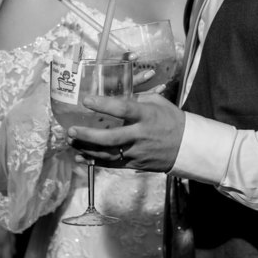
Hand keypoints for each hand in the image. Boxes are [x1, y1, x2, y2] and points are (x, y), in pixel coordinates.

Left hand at [69, 91, 184, 172]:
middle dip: (89, 135)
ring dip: (87, 149)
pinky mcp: (136, 164)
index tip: (87, 100)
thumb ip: (137, 98)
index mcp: (146, 116)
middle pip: (111, 138)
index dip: (104, 105)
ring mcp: (138, 152)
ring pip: (109, 154)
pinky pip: (113, 164)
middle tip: (71, 130)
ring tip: (71, 142)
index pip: (123, 109)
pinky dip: (95, 162)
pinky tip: (81, 157)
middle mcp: (140, 135)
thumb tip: (117, 93)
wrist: (187, 146)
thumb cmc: (171, 119)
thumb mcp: (158, 102)